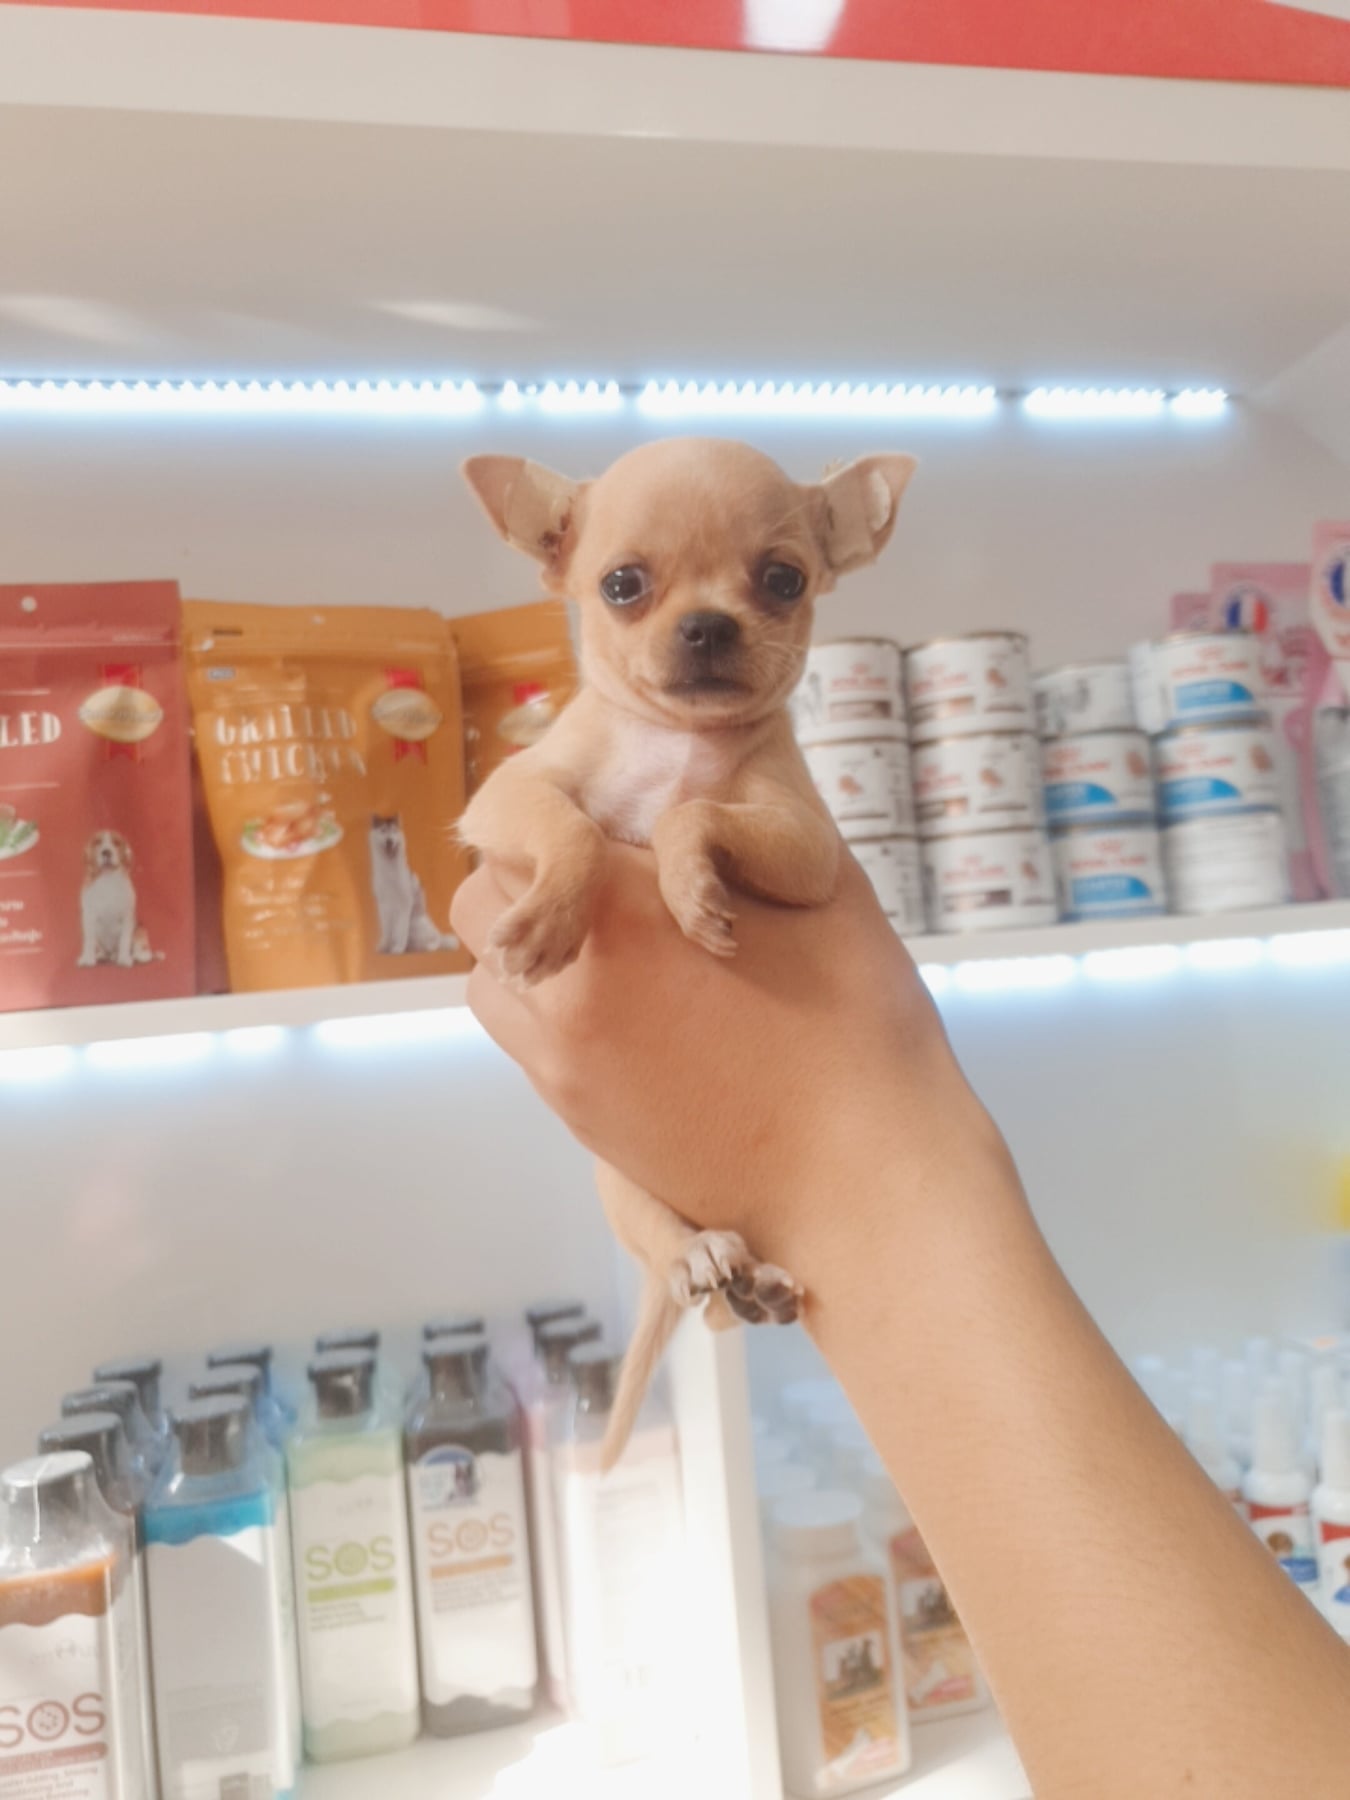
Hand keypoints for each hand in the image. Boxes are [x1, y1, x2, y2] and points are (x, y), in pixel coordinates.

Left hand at [451, 843, 1000, 1275]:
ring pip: (491, 982)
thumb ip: (731, 837)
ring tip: (611, 961)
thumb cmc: (854, 1026)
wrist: (858, 1173)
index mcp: (622, 909)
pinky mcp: (577, 1115)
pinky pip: (526, 1045)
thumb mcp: (810, 890)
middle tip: (599, 894)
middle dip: (527, 890)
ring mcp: (562, 1058)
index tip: (606, 839)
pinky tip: (632, 1021)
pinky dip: (552, 1020)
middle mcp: (568, 982)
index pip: (531, 837)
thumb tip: (691, 804)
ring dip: (529, 959)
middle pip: (482, 906)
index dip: (563, 830)